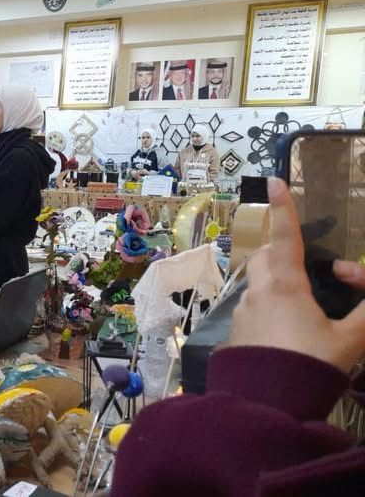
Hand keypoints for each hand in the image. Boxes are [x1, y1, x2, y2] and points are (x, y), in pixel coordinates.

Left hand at [228, 177, 364, 372]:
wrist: (267, 404)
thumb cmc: (310, 366)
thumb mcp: (350, 340)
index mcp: (285, 285)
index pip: (284, 237)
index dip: (283, 209)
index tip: (274, 182)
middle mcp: (258, 292)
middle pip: (265, 257)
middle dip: (279, 249)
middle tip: (300, 256)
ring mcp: (243, 312)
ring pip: (257, 283)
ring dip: (274, 280)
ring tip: (299, 298)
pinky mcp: (236, 332)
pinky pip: (252, 308)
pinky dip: (268, 306)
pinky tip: (284, 328)